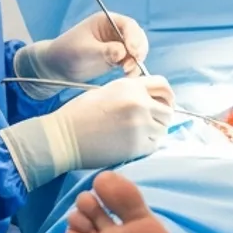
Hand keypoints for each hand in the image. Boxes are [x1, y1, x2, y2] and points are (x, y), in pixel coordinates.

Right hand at [0, 75, 175, 189]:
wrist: (64, 136)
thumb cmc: (80, 114)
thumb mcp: (107, 91)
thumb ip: (131, 92)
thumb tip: (150, 101)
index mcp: (131, 86)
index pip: (164, 86)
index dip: (166, 96)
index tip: (163, 104)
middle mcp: (139, 103)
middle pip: (168, 111)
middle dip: (161, 117)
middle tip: (149, 124)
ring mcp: (140, 125)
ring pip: (163, 130)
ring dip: (155, 132)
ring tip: (138, 134)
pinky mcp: (136, 146)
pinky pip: (154, 145)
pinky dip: (147, 145)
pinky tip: (132, 144)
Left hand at [17, 11, 151, 84]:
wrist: (57, 67)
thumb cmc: (67, 52)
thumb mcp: (84, 50)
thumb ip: (104, 50)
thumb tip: (123, 52)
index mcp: (106, 21)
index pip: (128, 25)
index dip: (134, 37)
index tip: (133, 51)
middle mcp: (115, 31)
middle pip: (137, 37)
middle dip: (138, 50)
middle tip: (132, 64)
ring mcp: (117, 45)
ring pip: (136, 51)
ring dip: (137, 61)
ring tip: (128, 73)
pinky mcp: (117, 58)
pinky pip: (131, 62)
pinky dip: (133, 69)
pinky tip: (128, 75)